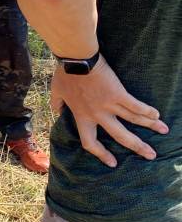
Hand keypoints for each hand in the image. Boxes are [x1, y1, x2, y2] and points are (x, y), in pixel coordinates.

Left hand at [51, 55, 168, 166]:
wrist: (75, 59)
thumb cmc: (65, 73)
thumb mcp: (56, 91)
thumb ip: (57, 104)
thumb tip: (57, 111)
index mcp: (82, 116)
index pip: (90, 142)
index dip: (101, 154)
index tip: (112, 163)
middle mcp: (98, 114)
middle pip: (120, 136)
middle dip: (137, 146)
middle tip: (151, 155)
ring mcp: (109, 104)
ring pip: (134, 120)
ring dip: (151, 126)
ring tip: (163, 131)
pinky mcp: (118, 93)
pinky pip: (136, 105)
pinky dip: (148, 110)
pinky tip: (157, 115)